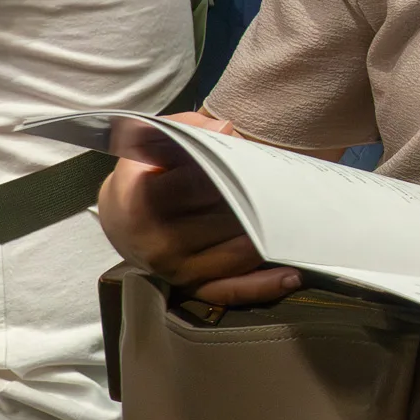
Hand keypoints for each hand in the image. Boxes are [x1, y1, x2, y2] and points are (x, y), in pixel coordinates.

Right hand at [95, 111, 300, 305]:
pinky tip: (291, 275)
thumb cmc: (148, 172)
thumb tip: (225, 129)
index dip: (226, 174)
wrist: (119, 216)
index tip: (254, 162)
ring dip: (268, 242)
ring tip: (299, 225)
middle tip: (292, 194)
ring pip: (234, 257)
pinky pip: (231, 291)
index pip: (193, 186)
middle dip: (258, 207)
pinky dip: (262, 287)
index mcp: (140, 202)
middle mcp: (156, 242)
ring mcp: (175, 269)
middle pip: (223, 222)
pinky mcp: (192, 287)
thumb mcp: (157, 142)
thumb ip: (190, 130)